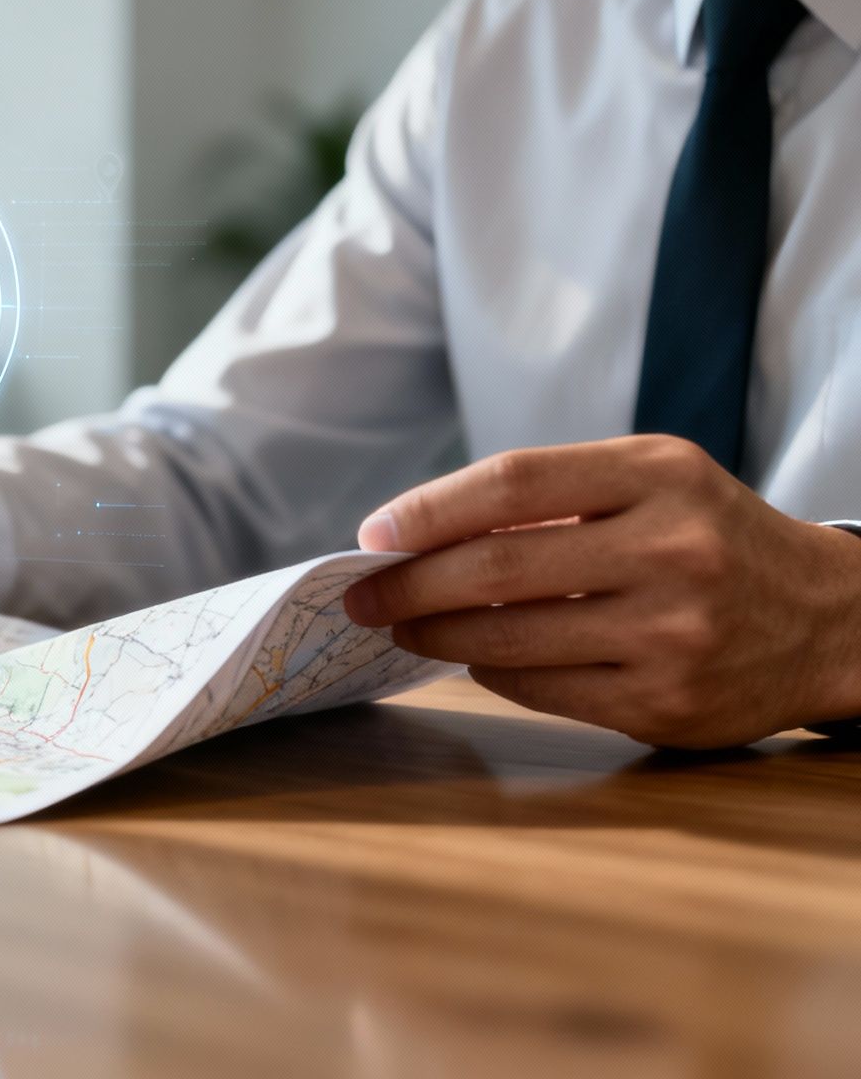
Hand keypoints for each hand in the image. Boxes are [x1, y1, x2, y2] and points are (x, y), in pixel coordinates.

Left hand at [342, 435, 860, 747]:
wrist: (829, 621)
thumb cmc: (710, 540)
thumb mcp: (653, 486)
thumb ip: (553, 501)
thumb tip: (419, 534)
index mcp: (658, 475)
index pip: (513, 484)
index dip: (428, 510)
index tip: (373, 533)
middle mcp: (671, 549)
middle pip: (497, 567)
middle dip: (410, 584)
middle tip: (363, 594)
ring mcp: (671, 631)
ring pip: (508, 636)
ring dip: (435, 634)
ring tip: (403, 626)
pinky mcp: (664, 702)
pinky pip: (540, 687)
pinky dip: (490, 671)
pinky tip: (475, 658)